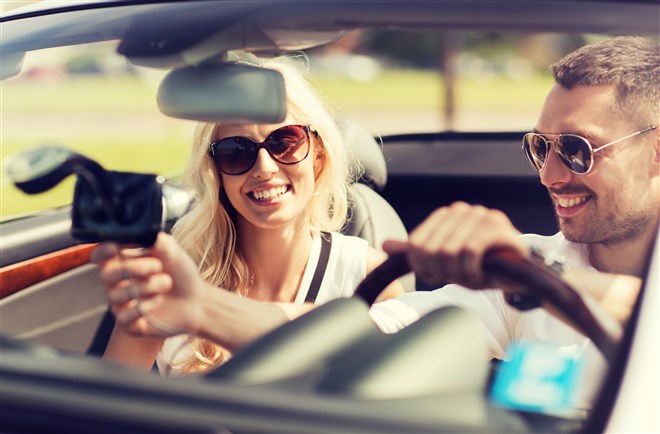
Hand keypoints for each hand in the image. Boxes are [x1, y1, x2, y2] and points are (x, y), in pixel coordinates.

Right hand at [91, 232, 206, 337]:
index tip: (115, 248)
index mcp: (123, 262)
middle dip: (132, 268)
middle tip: (157, 266)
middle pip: (106, 274)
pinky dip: (143, 308)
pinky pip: (124, 317)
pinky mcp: (130, 324)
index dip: (102, 251)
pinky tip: (159, 301)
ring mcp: (122, 304)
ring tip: (167, 283)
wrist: (197, 299)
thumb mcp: (172, 251)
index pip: (100, 255)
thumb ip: (156, 240)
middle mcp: (118, 283)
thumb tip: (144, 232)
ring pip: (116, 295)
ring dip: (146, 287)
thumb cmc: (181, 273)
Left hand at [382, 202, 528, 288]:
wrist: (519, 276)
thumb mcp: (444, 261)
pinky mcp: (496, 227)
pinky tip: (479, 275)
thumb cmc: (481, 267)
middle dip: (441, 272)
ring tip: (471, 276)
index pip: (416, 244)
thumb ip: (417, 252)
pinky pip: (468, 252)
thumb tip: (384, 246)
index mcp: (446, 216)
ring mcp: (480, 216)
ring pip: (448, 251)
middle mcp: (461, 210)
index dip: (423, 268)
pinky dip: (470, 271)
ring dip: (458, 274)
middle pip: (430, 250)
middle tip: (458, 278)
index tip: (439, 276)